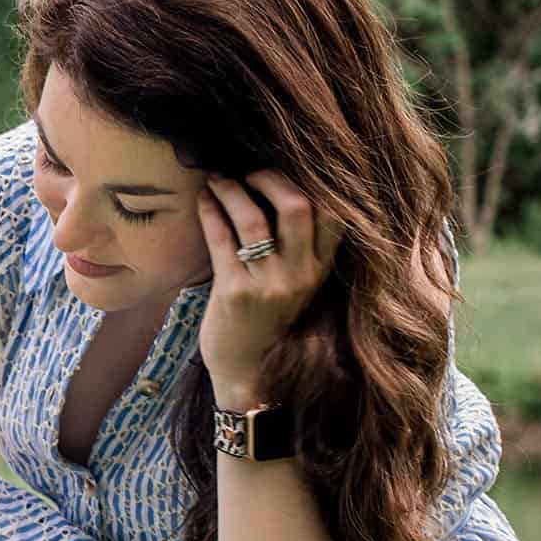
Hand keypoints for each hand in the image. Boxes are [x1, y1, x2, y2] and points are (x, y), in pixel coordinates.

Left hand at [195, 171, 341, 406]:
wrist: (249, 373)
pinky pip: (222, 240)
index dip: (316, 182)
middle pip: (297, 207)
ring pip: (254, 220)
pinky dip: (211, 213)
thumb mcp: (298, 285)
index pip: (336, 214)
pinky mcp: (234, 293)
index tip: (292, 167)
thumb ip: (300, 248)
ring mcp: (267, 284)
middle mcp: (299, 274)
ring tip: (219, 180)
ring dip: (233, 192)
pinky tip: (204, 200)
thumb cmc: (268, 322)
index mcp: (320, 269)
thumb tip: (283, 191)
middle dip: (271, 178)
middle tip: (250, 172)